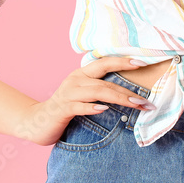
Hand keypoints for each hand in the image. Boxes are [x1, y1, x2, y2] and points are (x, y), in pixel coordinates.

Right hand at [15, 56, 154, 145]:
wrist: (37, 121)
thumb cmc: (66, 108)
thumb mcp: (83, 94)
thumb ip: (100, 89)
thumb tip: (129, 91)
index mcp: (82, 74)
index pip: (105, 62)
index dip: (123, 61)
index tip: (143, 63)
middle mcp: (76, 80)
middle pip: (105, 80)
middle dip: (127, 89)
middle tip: (146, 100)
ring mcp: (69, 93)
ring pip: (97, 92)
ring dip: (119, 98)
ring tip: (136, 105)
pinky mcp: (63, 109)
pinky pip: (79, 106)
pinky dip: (92, 107)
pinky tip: (104, 109)